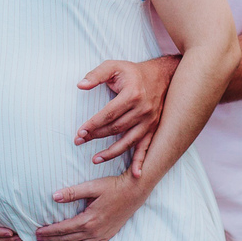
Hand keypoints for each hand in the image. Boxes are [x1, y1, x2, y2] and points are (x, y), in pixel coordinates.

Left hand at [34, 173, 146, 240]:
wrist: (135, 192)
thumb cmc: (114, 187)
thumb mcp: (92, 187)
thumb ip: (73, 192)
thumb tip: (54, 196)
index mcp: (88, 219)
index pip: (63, 229)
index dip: (49, 231)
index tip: (37, 232)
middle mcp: (94, 231)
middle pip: (68, 239)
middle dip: (52, 240)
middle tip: (39, 240)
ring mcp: (102, 234)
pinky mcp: (108, 234)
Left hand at [75, 57, 176, 175]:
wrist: (162, 75)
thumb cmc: (132, 72)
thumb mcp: (113, 66)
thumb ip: (96, 75)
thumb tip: (80, 85)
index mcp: (132, 94)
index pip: (109, 113)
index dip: (93, 123)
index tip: (80, 131)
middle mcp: (143, 110)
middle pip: (116, 128)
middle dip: (96, 136)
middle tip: (79, 141)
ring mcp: (150, 121)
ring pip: (128, 140)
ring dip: (111, 152)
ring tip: (95, 159)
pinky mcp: (153, 128)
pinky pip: (146, 147)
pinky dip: (140, 161)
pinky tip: (135, 174)